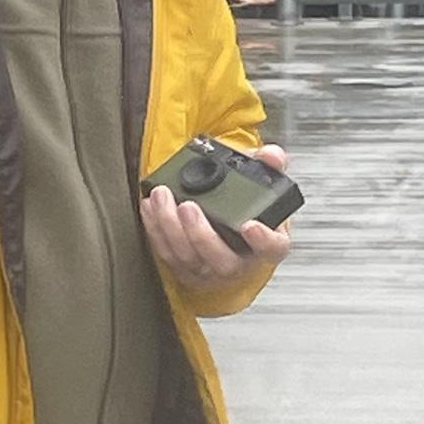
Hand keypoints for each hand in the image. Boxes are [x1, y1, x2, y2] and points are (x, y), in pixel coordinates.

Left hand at [140, 145, 292, 291]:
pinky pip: (167, 254)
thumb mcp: (261, 183)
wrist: (226, 219)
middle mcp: (239, 261)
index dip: (263, 240)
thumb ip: (269, 166)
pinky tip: (150, 206)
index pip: (273, 248)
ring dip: (171, 228)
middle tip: (188, 206)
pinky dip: (155, 230)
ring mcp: (210, 269)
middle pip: (223, 261)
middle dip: (201, 234)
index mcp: (266, 242)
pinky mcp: (184, 267)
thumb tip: (272, 155)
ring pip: (189, 258)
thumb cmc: (245, 206)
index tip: (250, 226)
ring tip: (162, 197)